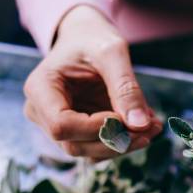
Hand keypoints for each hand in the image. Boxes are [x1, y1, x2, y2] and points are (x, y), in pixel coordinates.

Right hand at [23, 6, 161, 160]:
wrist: (87, 40)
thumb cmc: (93, 39)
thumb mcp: (112, 52)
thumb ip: (126, 87)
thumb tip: (140, 125)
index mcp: (39, 89)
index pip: (62, 125)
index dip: (97, 128)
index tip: (124, 116)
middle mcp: (42, 113)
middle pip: (76, 146)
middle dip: (116, 141)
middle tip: (151, 126)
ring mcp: (58, 127)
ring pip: (90, 153)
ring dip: (125, 145)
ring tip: (153, 126)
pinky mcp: (78, 134)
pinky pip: (100, 149)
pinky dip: (125, 143)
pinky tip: (145, 127)